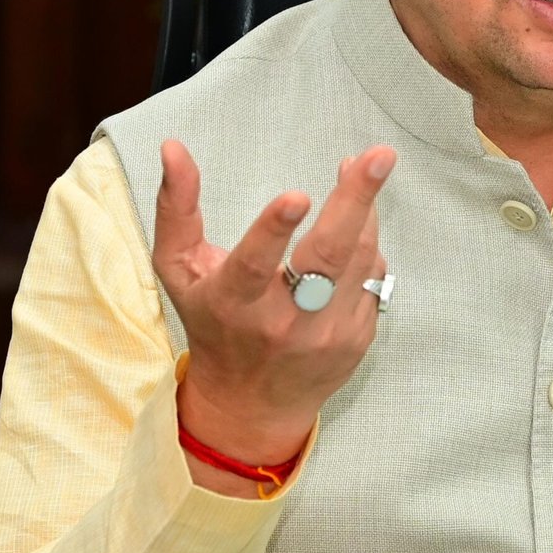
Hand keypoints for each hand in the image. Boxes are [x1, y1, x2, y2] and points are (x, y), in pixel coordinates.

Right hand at [152, 139, 396, 480]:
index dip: (273, 230)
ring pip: (360, 259)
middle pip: (328, 256)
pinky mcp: (357, 338)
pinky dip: (368, 246)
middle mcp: (283, 322)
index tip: (296, 195)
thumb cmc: (212, 324)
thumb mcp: (178, 271)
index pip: (254, 265)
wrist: (252, 406)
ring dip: (366, 209)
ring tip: (365, 169)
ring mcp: (326, 333)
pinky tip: (356, 228)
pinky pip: (373, 277)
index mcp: (233, 303)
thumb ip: (176, 209)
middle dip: (355, 199)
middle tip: (379, 156)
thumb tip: (174, 147)